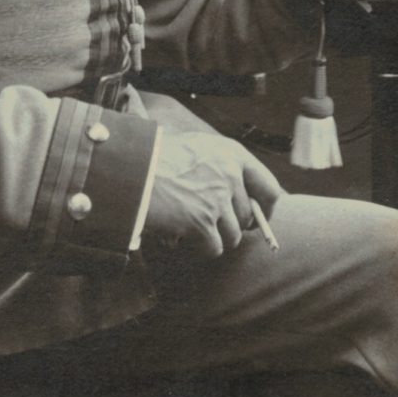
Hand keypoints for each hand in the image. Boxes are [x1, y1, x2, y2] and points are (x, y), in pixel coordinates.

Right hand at [144, 132, 282, 257]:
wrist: (128, 167)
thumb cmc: (156, 157)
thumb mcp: (196, 148)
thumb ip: (221, 167)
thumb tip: (241, 197)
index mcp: (232, 153)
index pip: (269, 187)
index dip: (264, 208)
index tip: (256, 218)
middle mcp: (230, 174)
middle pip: (248, 216)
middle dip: (231, 225)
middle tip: (211, 226)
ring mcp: (217, 199)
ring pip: (233, 236)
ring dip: (213, 237)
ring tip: (191, 227)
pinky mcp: (203, 222)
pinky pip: (214, 248)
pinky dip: (199, 247)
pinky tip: (182, 234)